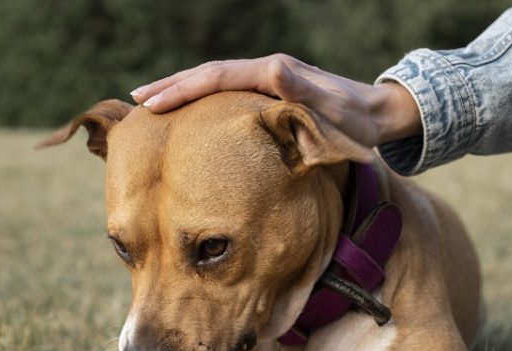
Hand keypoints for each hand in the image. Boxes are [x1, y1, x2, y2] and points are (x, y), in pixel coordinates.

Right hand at [130, 54, 420, 147]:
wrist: (376, 113)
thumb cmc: (356, 120)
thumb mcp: (334, 108)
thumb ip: (304, 89)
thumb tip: (273, 68)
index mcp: (273, 72)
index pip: (217, 77)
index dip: (182, 88)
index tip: (151, 102)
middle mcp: (266, 71)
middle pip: (208, 75)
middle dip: (170, 86)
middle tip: (135, 101)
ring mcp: (267, 81)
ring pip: (214, 82)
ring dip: (181, 90)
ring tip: (149, 103)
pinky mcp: (269, 93)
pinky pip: (226, 93)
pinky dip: (201, 99)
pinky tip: (187, 112)